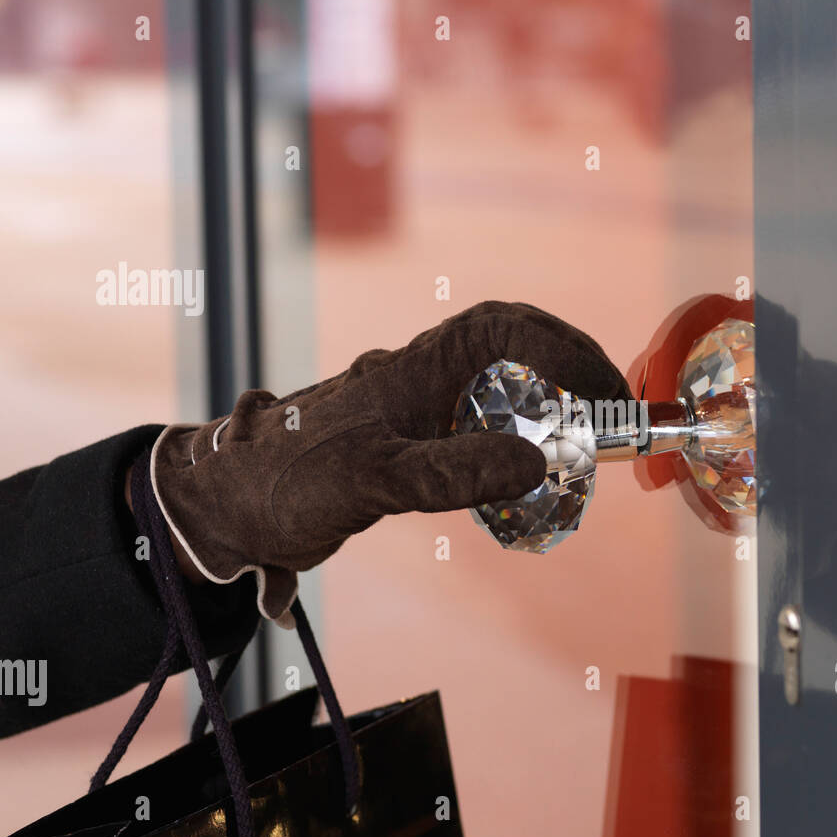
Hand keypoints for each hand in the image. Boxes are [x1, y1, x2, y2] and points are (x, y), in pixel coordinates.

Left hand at [148, 302, 629, 620]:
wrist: (226, 509)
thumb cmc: (287, 484)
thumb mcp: (373, 480)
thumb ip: (452, 469)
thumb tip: (538, 461)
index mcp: (414, 369)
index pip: (504, 328)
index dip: (563, 346)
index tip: (604, 388)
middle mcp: (420, 380)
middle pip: (513, 347)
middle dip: (570, 368)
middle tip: (611, 412)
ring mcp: (416, 411)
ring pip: (499, 385)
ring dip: (548, 404)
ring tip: (584, 447)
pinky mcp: (408, 444)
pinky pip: (480, 426)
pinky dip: (518, 442)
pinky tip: (528, 480)